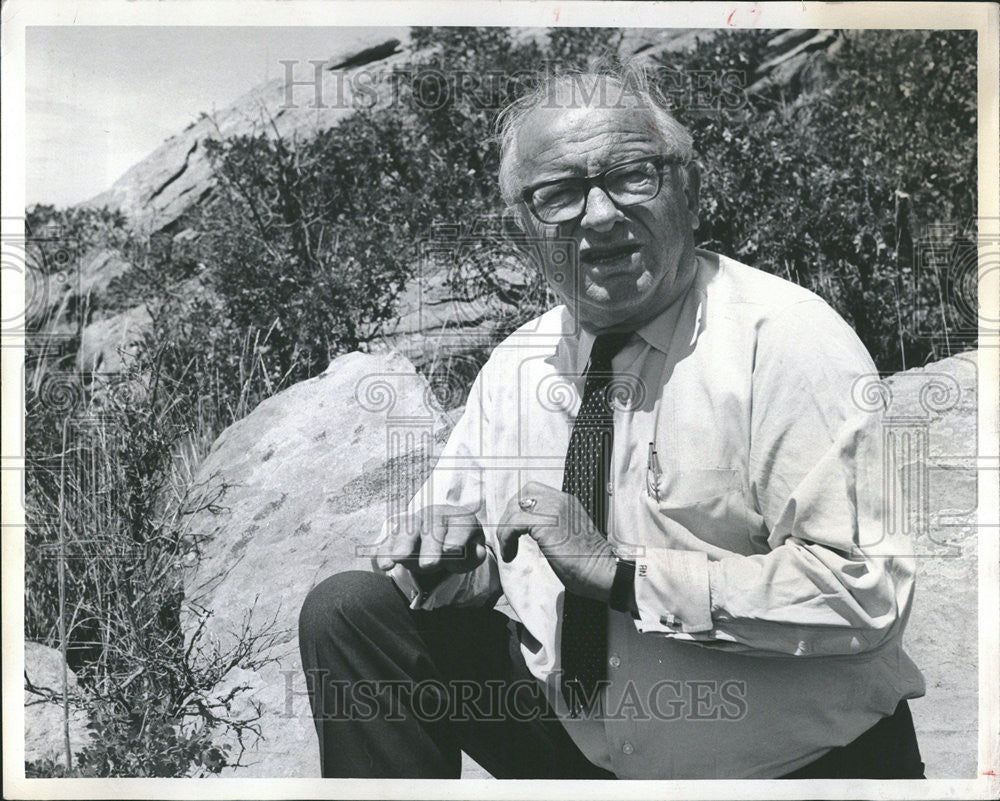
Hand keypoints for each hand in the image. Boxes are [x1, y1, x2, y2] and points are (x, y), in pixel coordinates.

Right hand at [374, 505, 486, 588]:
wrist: (443, 536)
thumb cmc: (461, 546)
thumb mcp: (472, 552)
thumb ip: (474, 555)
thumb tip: (475, 553)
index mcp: (460, 519)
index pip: (461, 526)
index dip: (457, 537)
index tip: (452, 550)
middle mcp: (437, 516)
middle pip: (433, 528)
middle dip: (430, 546)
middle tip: (429, 565)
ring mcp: (416, 522)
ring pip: (409, 528)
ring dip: (404, 544)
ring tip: (399, 558)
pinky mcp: (400, 534)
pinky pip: (391, 540)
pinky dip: (386, 551)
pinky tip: (384, 565)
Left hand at [496, 480, 615, 601]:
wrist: (603, 572)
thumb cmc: (588, 562)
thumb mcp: (567, 536)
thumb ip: (552, 526)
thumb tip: (532, 531)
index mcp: (566, 502)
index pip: (534, 492)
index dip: (519, 509)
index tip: (515, 531)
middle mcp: (560, 500)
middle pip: (522, 494)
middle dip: (510, 516)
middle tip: (509, 539)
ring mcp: (555, 510)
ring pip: (515, 508)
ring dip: (505, 530)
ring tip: (508, 549)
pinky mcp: (548, 524)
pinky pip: (514, 523)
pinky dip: (506, 538)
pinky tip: (511, 554)